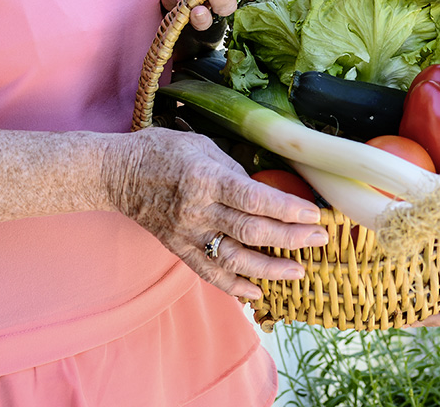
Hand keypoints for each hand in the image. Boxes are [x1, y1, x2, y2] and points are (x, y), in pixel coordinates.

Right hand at [103, 127, 327, 299]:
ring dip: (270, 268)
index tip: (314, 214)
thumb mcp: (204, 146)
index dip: (287, 209)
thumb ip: (236, 170)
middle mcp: (198, 210)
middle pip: (251, 230)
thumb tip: (268, 191)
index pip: (254, 198)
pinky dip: (234, 286)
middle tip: (320, 239)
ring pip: (234, 258)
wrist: (119, 173)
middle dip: (291, 237)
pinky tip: (258, 293)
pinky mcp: (179, 249)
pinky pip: (209, 273)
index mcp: (206, 178)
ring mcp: (187, 234)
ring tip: (300, 271)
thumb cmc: (164, 152)